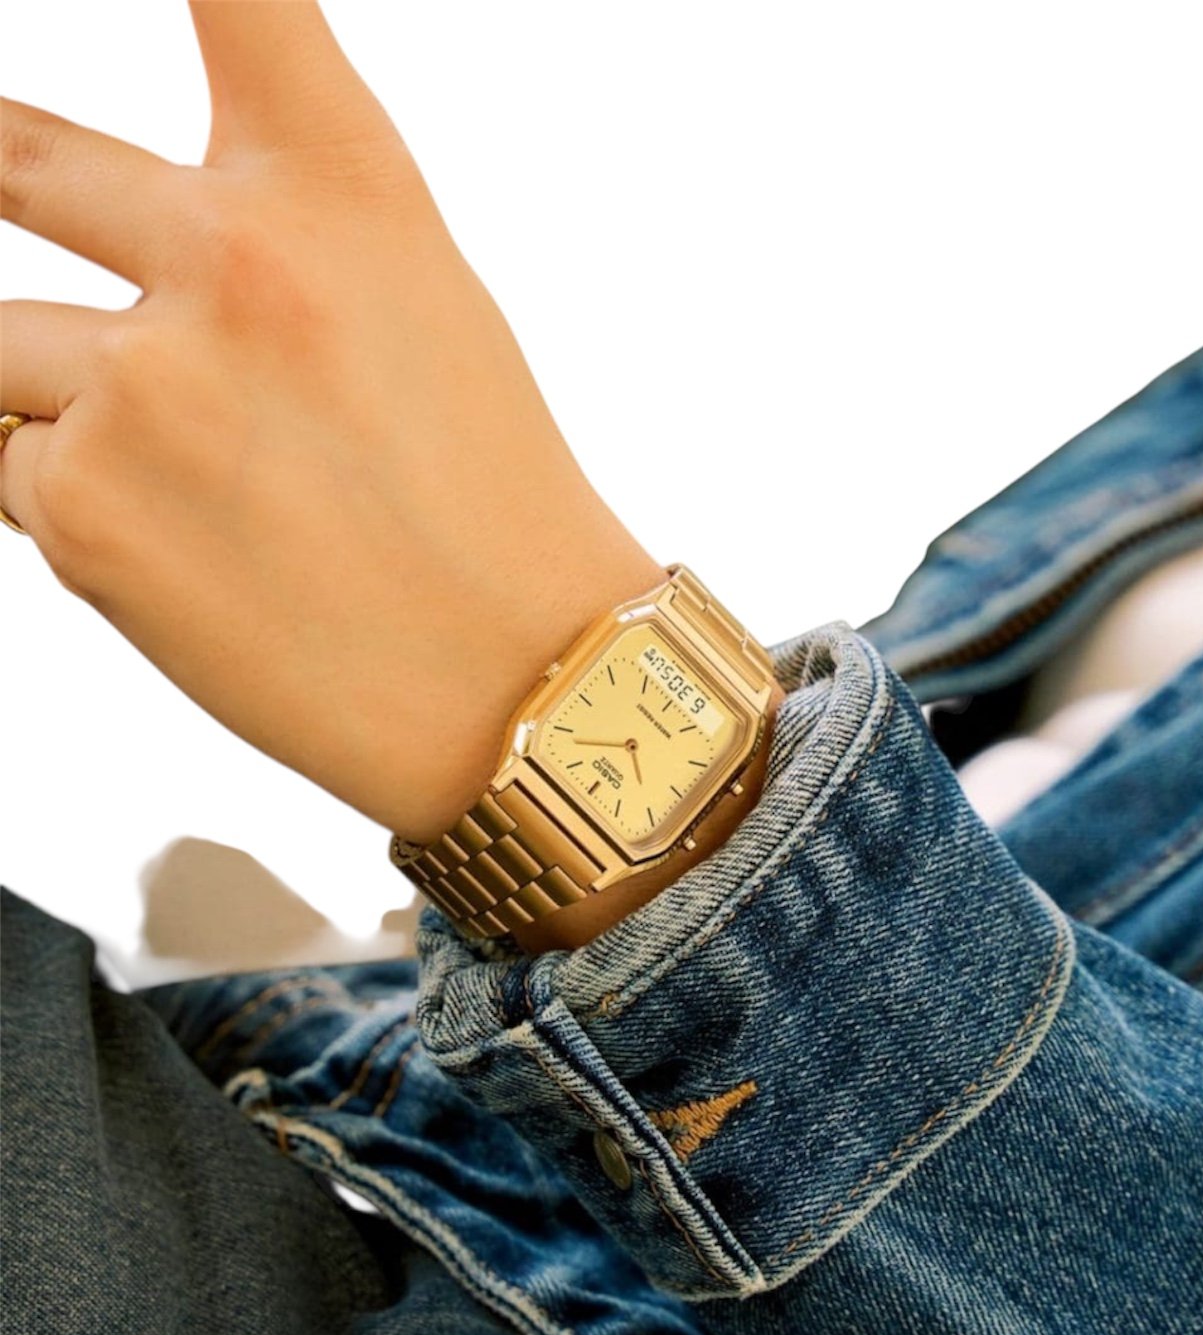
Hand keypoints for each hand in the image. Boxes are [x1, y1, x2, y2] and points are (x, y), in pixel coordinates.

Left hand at [0, 1, 664, 842]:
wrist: (524, 687)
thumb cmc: (490, 508)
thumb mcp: (422, 316)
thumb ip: (280, 245)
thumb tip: (128, 251)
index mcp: (349, 194)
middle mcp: (238, 262)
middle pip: (18, 152)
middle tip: (4, 182)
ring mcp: (146, 386)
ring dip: (58, 402)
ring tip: (197, 484)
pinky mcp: (85, 511)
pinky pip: (12, 469)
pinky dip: (74, 504)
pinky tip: (194, 554)